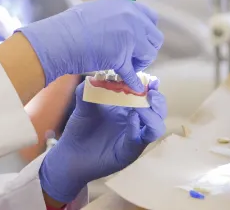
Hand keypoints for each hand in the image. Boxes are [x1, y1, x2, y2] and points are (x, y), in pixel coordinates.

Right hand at [16, 0, 162, 91]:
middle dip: (146, 49)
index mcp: (125, 5)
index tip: (140, 41)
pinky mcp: (121, 56)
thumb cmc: (69, 26)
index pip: (151, 18)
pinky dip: (133, 82)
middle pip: (155, 37)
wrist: (58, 38)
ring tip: (127, 67)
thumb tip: (124, 29)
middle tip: (134, 58)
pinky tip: (134, 87)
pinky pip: (132, 73)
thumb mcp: (96, 11)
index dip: (147, 32)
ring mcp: (128, 37)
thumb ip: (115, 17)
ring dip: (139, 63)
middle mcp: (131, 18)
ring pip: (148, 55)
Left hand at [39, 81, 167, 202]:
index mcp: (129, 108)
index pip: (148, 96)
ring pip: (156, 126)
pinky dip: (137, 128)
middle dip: (158, 100)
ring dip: (152, 114)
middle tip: (150, 92)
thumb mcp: (84, 105)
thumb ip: (88, 90)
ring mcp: (134, 137)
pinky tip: (132, 118)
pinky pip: (140, 139)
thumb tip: (93, 76)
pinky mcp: (129, 151)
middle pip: (158, 111)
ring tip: (140, 106)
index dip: (151, 87)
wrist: (71, 153)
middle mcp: (136, 122)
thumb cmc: (81, 128)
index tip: (151, 79)